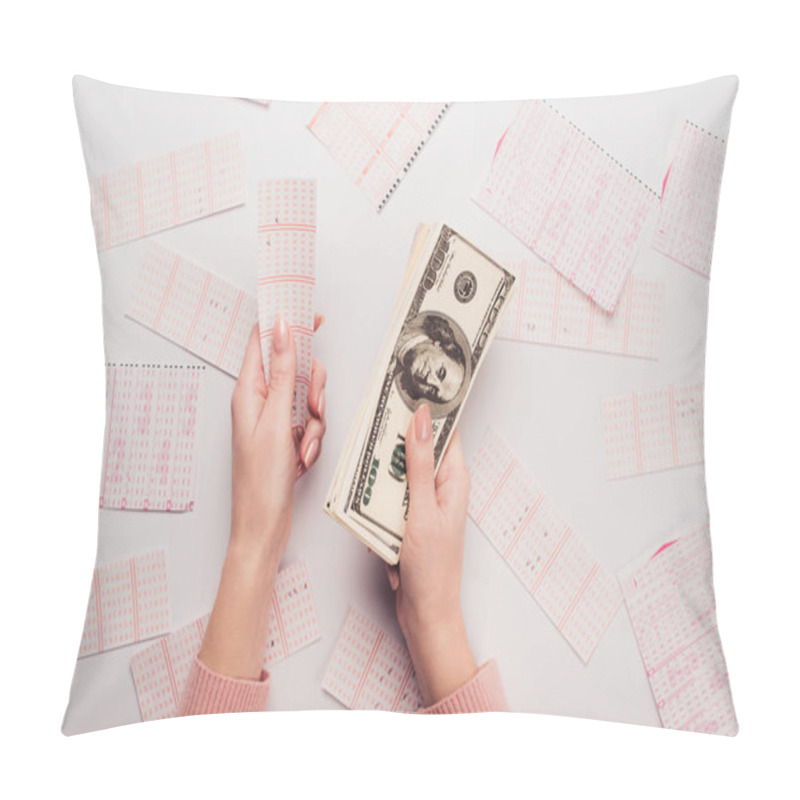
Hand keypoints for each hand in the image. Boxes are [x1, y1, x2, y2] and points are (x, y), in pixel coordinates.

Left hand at [229, 314, 326, 568]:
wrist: (263, 525)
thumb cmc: (260, 480)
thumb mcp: (275, 420)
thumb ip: (283, 372)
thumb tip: (281, 329)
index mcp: (248, 392)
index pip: (265, 341)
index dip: (287, 324)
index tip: (311, 316)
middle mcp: (259, 402)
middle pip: (295, 371)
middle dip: (311, 390)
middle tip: (312, 408)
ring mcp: (274, 421)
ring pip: (308, 400)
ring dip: (314, 424)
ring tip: (302, 447)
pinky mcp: (287, 438)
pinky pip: (311, 425)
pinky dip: (312, 441)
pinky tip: (301, 460)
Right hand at [386, 404, 476, 705]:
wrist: (424, 613)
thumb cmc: (433, 568)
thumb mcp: (423, 510)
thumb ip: (420, 463)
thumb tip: (422, 419)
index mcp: (454, 479)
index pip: (445, 431)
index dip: (430, 407)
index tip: (411, 384)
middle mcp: (439, 486)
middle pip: (416, 446)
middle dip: (394, 433)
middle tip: (373, 414)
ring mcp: (420, 502)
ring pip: (397, 469)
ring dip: (381, 464)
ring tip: (362, 454)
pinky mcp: (404, 517)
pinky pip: (387, 493)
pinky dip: (374, 491)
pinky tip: (361, 493)